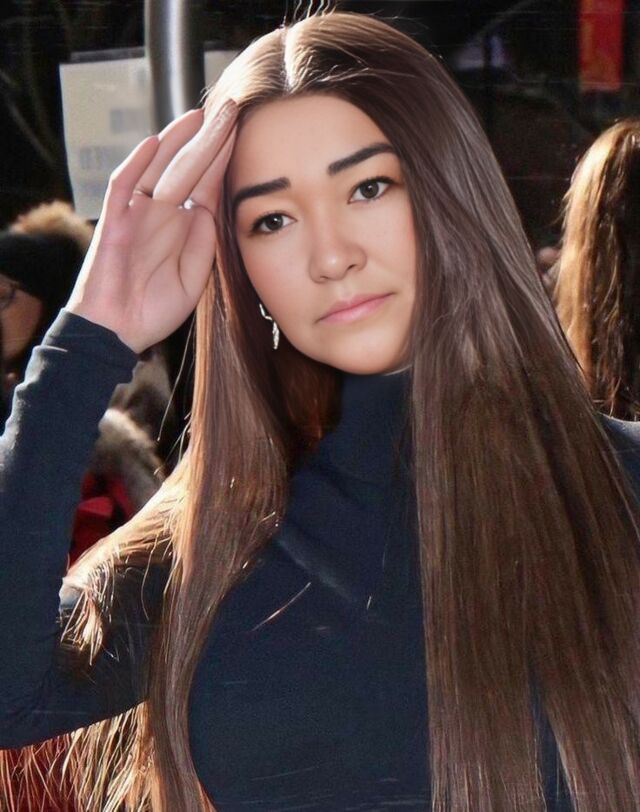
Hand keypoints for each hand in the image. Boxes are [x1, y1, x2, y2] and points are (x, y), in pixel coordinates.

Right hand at [66, 100, 237, 353]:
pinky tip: (155, 143)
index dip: (224, 158)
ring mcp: (136, 214)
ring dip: (178, 141)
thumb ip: (205, 242)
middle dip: (209, 138)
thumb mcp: (194, 276)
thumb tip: (212, 208)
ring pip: (158, 168)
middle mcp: (160, 212)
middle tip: (232, 108)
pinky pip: (122, 188)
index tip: (247, 132)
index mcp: (182, 224)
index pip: (206, 182)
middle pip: (187, 167)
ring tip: (202, 115)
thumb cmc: (154, 308)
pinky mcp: (114, 223)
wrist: (118, 332)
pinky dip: (136, 166)